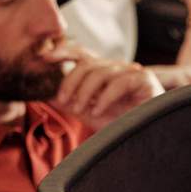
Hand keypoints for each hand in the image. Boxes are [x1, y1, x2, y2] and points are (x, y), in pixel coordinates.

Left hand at [51, 54, 165, 125]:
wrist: (146, 139)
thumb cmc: (121, 126)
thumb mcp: (88, 113)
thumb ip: (70, 102)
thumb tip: (47, 93)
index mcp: (105, 72)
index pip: (82, 55)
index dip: (63, 52)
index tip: (44, 58)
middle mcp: (118, 68)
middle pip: (87, 64)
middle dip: (71, 81)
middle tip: (65, 101)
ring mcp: (132, 72)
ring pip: (100, 73)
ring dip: (84, 92)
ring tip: (80, 110)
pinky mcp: (144, 80)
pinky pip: (118, 83)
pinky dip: (104, 98)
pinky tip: (98, 111)